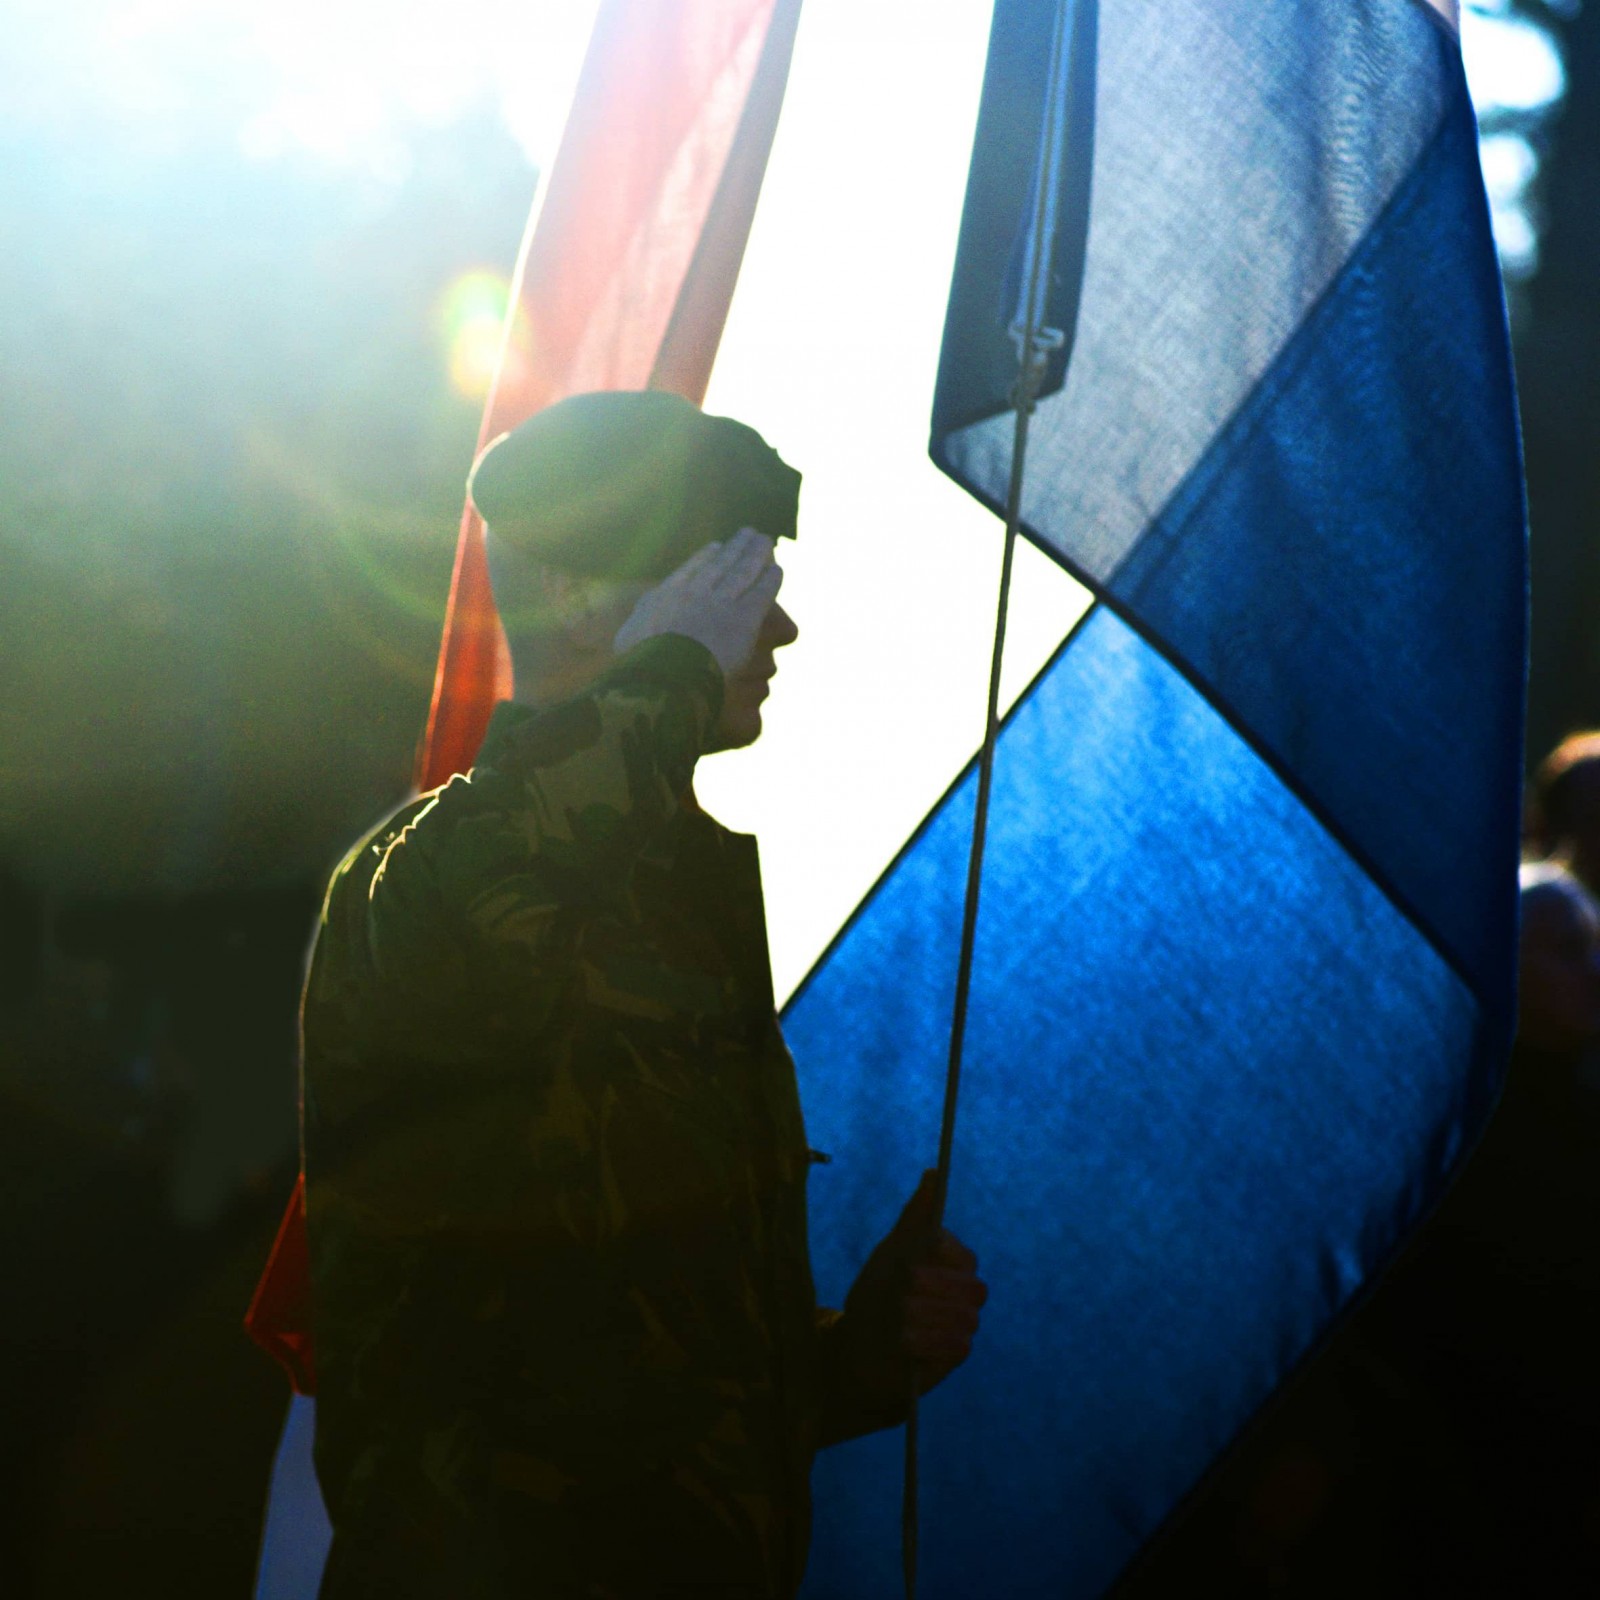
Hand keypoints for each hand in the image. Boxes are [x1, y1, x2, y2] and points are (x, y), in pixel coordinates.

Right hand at [612, 527, 781, 678]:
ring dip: (755, 554)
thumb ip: (640, 622)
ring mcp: (720, 604)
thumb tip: (641, 617)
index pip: (690, 570)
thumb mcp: (628, 638)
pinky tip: (777, 570)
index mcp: (666, 596)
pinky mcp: (743, 620)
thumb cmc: (639, 665)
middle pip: (721, 564)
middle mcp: (695, 593)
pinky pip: (761, 594)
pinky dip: (770, 580)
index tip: (717, 546)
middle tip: (749, 533)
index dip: (706, 557)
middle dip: (736, 548)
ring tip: (765, 541)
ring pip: (742, 572)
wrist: (662, 675)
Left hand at [838, 1170, 986, 1408]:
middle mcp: (962, 1295)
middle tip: (906, 1287)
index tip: (922, 1253)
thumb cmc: (877, 1292)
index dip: (947, 1254)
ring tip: (898, 1318)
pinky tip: (905, 1341)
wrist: (859, 1343)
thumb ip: (915, 1216)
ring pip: (965, 1318)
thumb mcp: (891, 1251)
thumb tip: (933, 1172)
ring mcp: (962, 1326)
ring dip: (925, 1316)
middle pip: (973, 1289)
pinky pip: (957, 1347)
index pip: (966, 1258)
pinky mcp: (954, 1355)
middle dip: (937, 1287)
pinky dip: (927, 1342)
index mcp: (951, 1267)